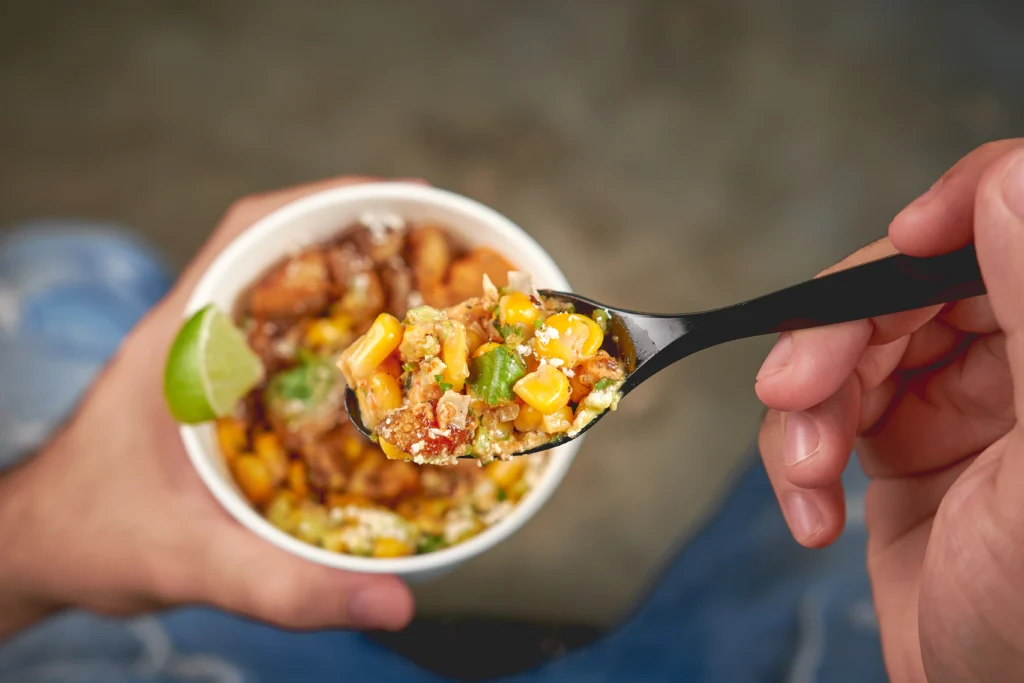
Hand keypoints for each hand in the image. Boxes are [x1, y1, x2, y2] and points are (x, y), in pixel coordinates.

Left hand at [0, 177, 419, 638]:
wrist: (37, 547)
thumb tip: (396, 603)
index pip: (249, 237)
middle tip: (443, 243)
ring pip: (280, 289)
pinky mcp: (210, 382)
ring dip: (349, 277)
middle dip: (361, 235)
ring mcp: (198, 354)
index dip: (329, 203)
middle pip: (276, 249)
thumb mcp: (192, 561)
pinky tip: (378, 355)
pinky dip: (333, 327)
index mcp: (177, 342)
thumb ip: (287, 587)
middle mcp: (190, 333)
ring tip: (427, 284)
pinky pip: (279, 334)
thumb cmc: (96, 539)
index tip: (408, 197)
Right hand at [756, 139, 1023, 681]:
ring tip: (805, 474)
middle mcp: (1019, 362)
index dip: (958, 212)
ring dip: (804, 409)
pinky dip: (795, 458)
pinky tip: (811, 511)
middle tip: (794, 388)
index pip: (1014, 222)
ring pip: (851, 349)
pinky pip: (824, 415)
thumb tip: (1005, 179)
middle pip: (906, 288)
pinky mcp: (902, 450)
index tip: (902, 242)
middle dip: (836, 337)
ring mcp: (960, 405)